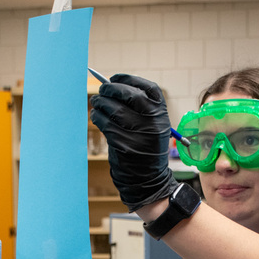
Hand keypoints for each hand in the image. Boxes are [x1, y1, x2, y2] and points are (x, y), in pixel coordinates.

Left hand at [89, 74, 177, 210]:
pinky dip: (98, 117)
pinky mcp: (125, 146)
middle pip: (129, 95)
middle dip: (111, 90)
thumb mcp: (152, 126)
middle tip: (101, 91)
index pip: (147, 88)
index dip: (129, 80)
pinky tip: (96, 116)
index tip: (114, 78)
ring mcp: (140, 135)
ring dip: (101, 103)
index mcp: (162, 114)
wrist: (148, 179)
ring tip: (96, 103)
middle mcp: (154, 122)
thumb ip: (139, 107)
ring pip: (114, 110)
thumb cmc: (145, 147)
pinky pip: (106, 125)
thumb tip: (111, 87)